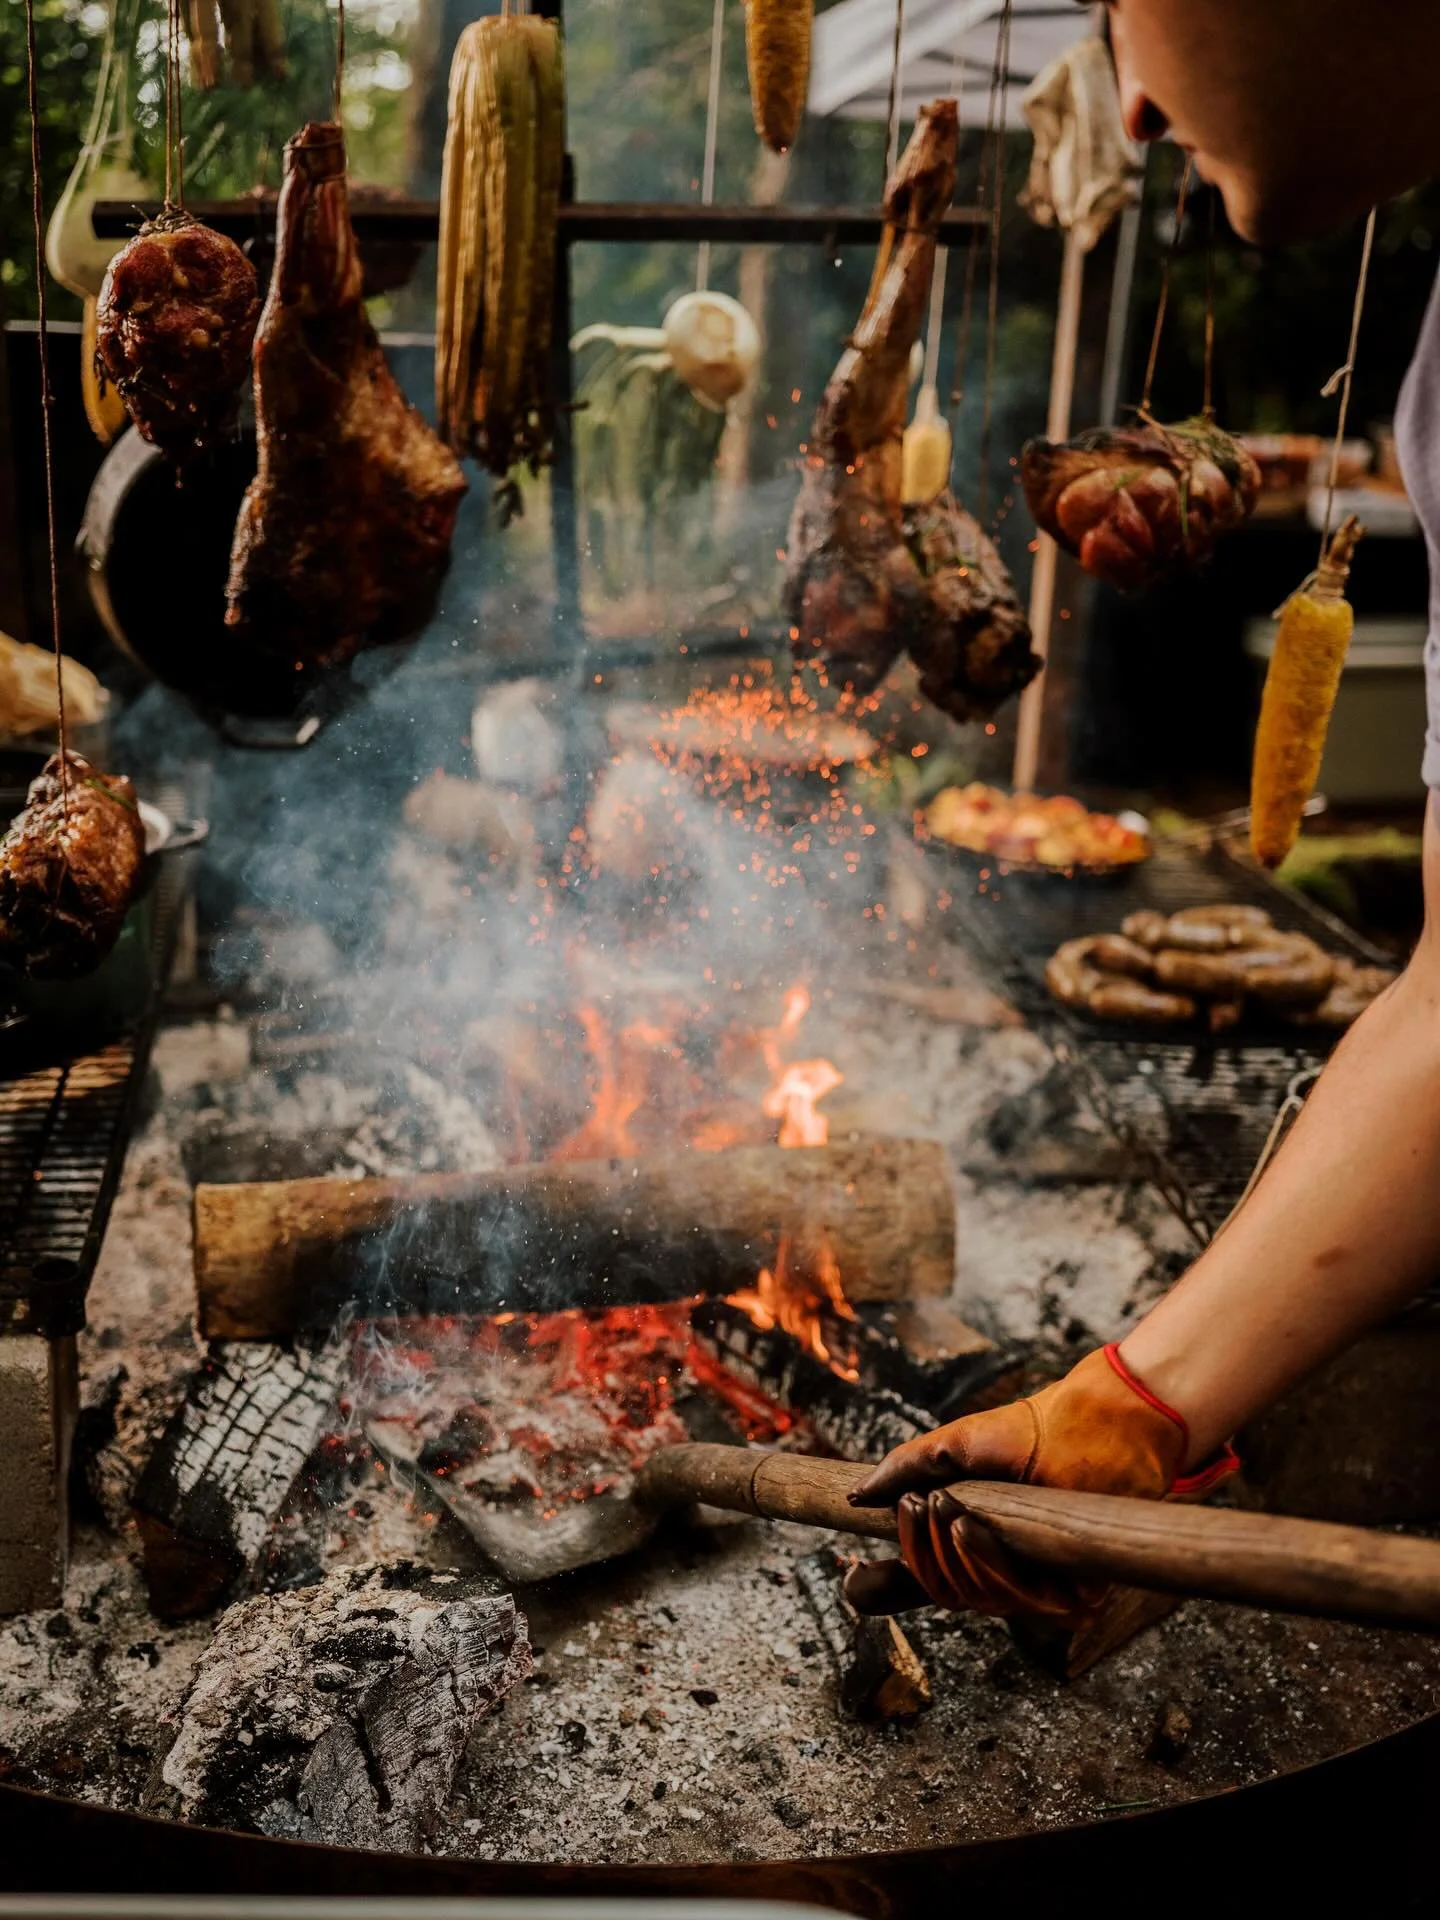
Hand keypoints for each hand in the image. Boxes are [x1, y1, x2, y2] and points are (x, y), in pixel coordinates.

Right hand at [843, 1344, 1236, 1627]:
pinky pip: (1020, 1598)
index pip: (934, 1580)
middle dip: (921, 1552)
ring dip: (950, 1554)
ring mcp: (1045, 1582)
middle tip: (915, 1504)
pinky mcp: (1079, 1589)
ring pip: (979, 1599)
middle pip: (949, 1594)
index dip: (898, 1577)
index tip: (857, 1574)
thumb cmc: (1032, 1429)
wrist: (1094, 1417)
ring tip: (943, 1504)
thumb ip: (905, 1468)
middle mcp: (1013, 1571)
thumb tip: (857, 1498)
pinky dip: (986, 1562)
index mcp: (985, 1547)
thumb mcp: (954, 1446)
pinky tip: (966, 1526)